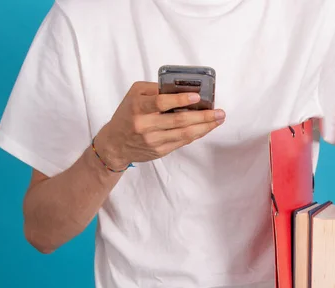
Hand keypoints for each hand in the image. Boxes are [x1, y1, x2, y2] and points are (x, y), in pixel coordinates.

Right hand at [95, 82, 224, 168]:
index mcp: (138, 107)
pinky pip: (182, 142)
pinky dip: (196, 134)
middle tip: (219, 112)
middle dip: (203, 116)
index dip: (180, 100)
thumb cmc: (127, 115)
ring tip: (218, 120)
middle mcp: (145, 125)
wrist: (115, 144)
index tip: (197, 97)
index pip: (161, 103)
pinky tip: (206, 128)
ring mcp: (153, 140)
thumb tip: (180, 88)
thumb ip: (154, 89)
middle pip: (179, 121)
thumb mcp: (134, 95)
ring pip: (184, 134)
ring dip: (205, 127)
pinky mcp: (160, 151)